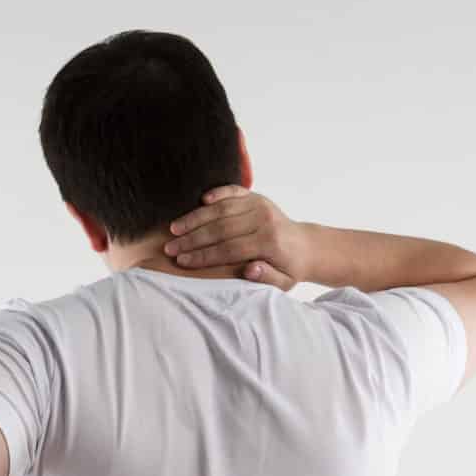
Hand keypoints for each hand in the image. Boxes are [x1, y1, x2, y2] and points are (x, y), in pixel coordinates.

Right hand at [162, 185, 310, 289]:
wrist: (305, 246)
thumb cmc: (289, 269)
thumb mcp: (283, 283)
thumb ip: (267, 278)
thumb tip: (249, 268)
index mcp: (269, 242)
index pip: (229, 249)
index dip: (203, 256)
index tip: (182, 261)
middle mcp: (264, 220)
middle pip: (221, 228)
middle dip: (192, 239)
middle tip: (170, 247)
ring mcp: (260, 205)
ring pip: (222, 209)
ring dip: (195, 218)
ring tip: (174, 228)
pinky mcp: (257, 197)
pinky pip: (234, 192)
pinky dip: (217, 193)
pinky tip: (201, 200)